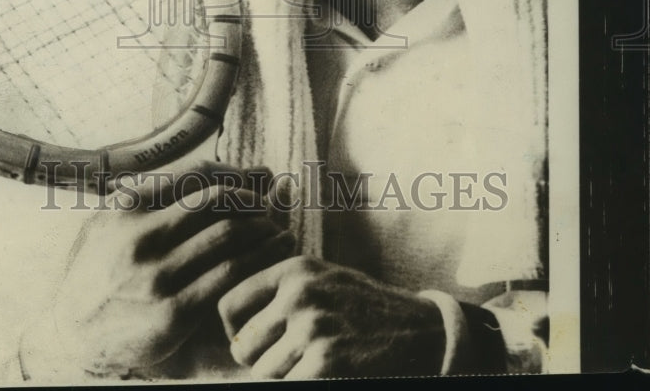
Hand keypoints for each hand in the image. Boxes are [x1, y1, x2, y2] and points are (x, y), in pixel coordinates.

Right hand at [24, 164, 294, 378]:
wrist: (70, 332)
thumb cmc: (98, 265)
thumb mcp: (111, 217)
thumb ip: (154, 192)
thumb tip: (206, 168)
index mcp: (128, 206)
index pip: (196, 174)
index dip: (233, 174)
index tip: (251, 183)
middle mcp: (142, 237)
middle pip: (217, 200)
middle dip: (252, 199)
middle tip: (268, 206)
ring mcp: (157, 276)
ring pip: (228, 237)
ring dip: (262, 230)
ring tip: (278, 230)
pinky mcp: (172, 313)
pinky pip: (227, 278)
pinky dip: (254, 263)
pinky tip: (268, 260)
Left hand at [217, 255, 445, 377]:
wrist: (421, 332)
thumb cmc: (363, 308)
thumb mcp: (322, 278)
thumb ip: (280, 289)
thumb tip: (229, 318)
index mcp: (293, 270)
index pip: (229, 304)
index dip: (234, 331)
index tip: (252, 342)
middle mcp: (299, 294)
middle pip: (242, 345)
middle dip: (258, 361)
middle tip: (285, 361)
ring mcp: (312, 329)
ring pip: (263, 373)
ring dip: (282, 378)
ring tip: (310, 365)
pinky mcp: (326, 364)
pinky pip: (286, 387)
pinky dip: (299, 386)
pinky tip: (322, 376)